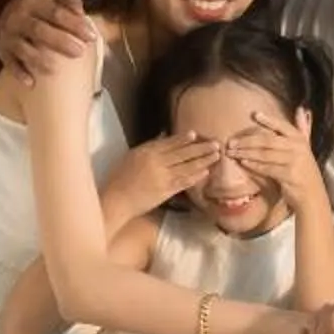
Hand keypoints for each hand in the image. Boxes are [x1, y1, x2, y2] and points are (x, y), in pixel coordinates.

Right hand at [0, 0, 91, 79]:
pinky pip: (9, 63)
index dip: (74, 24)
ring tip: (55, 69)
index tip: (91, 37)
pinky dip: (19, 73)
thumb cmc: (43, 7)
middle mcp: (17, 17)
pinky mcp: (2, 50)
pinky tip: (31, 83)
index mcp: (32, 1)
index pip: (55, 13)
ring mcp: (8, 34)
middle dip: (60, 41)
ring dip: (38, 59)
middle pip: (38, 30)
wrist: (12, 13)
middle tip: (80, 52)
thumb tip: (79, 10)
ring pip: (22, 48)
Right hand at [103, 132, 220, 221]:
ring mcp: (163, 178)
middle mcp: (157, 163)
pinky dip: (195, 177)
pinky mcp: (166, 192)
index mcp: (146, 152)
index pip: (169, 143)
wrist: (117, 200)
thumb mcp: (131, 156)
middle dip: (200, 148)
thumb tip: (163, 137)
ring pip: (187, 167)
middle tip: (216, 143)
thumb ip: (149, 146)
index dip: (183, 139)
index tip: (196, 134)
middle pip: (183, 154)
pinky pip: (184, 182)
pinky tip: (206, 172)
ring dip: (203, 161)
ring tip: (216, 156)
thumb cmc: (119, 178)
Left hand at [223, 108, 325, 207]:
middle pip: (268, 140)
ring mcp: (294, 161)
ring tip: (232, 152)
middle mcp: (298, 148)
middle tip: (231, 142)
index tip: (254, 115)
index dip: (269, 120)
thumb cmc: (305, 171)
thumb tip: (302, 109)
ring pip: (265, 154)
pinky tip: (243, 163)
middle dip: (247, 141)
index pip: (283, 126)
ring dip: (246, 153)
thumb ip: (303, 128)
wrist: (313, 195)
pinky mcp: (289, 175)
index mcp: (300, 139)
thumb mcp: (306, 148)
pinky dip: (254, 165)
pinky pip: (267, 168)